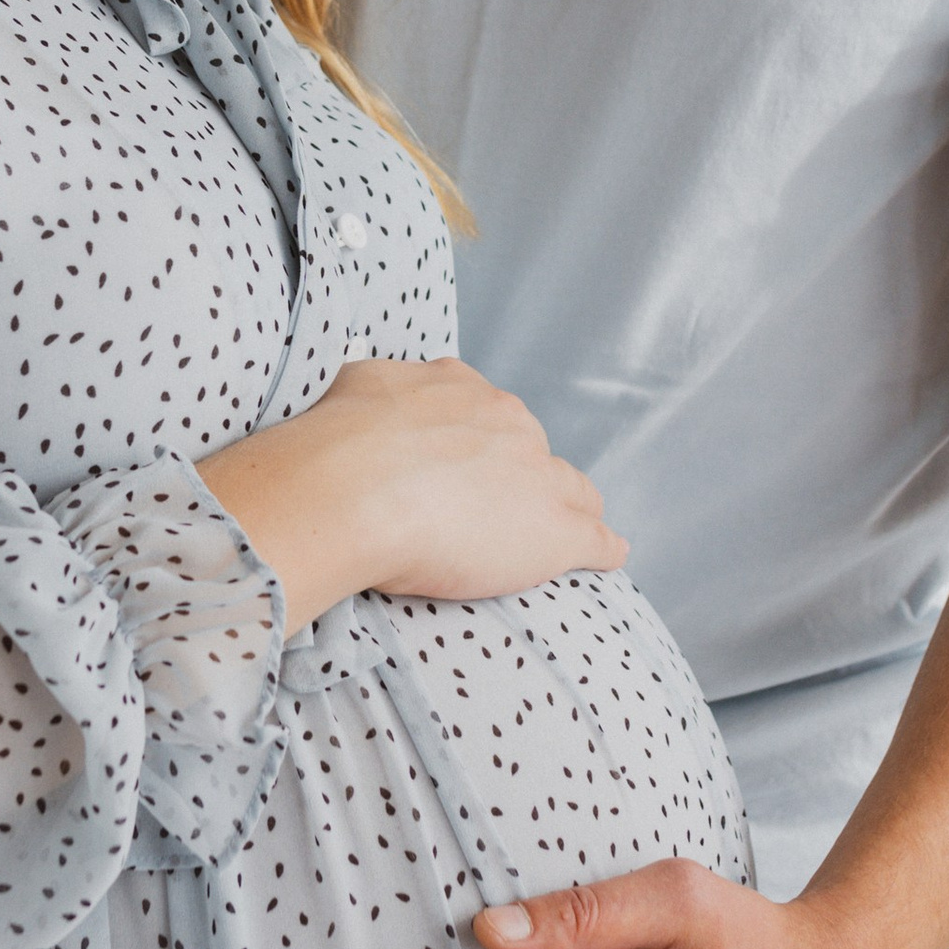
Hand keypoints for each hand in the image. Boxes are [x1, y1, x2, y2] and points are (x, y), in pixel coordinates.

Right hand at [199, 358, 624, 632]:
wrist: (354, 486)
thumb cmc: (340, 440)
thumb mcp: (359, 391)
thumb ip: (380, 396)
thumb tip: (371, 403)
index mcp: (462, 392)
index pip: (488, 418)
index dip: (480, 447)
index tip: (463, 468)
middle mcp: (508, 424)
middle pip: (531, 453)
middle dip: (519, 477)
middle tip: (492, 510)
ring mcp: (538, 476)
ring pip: (572, 491)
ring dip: (569, 508)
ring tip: (570, 529)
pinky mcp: (557, 530)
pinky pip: (595, 538)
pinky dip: (601, 548)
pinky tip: (608, 556)